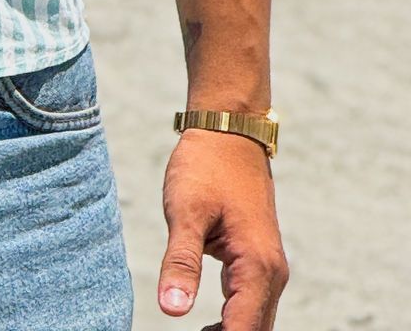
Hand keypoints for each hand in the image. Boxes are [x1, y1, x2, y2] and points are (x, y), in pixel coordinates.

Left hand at [157, 131, 287, 327]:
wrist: (229, 130)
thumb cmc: (206, 166)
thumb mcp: (185, 210)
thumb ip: (180, 262)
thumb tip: (171, 310)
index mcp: (257, 267)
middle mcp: (271, 274)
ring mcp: (267, 268)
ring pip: (255, 322)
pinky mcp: (257, 261)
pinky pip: (251, 305)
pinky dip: (233, 321)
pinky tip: (206, 325)